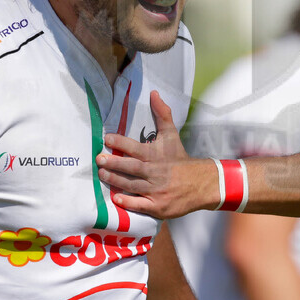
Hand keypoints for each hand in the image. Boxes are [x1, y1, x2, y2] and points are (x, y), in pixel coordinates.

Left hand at [97, 91, 215, 218]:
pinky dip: (127, 202)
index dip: (120, 143)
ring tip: (101, 175)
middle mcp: (155, 172)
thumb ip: (162, 114)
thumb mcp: (172, 135)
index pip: (135, 147)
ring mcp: (156, 190)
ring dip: (115, 180)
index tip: (107, 138)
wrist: (201, 183)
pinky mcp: (158, 206)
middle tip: (98, 159)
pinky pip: (139, 205)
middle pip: (131, 167)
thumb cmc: (180, 158)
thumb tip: (154, 93)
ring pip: (131, 185)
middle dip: (113, 163)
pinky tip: (116, 198)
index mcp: (156, 155)